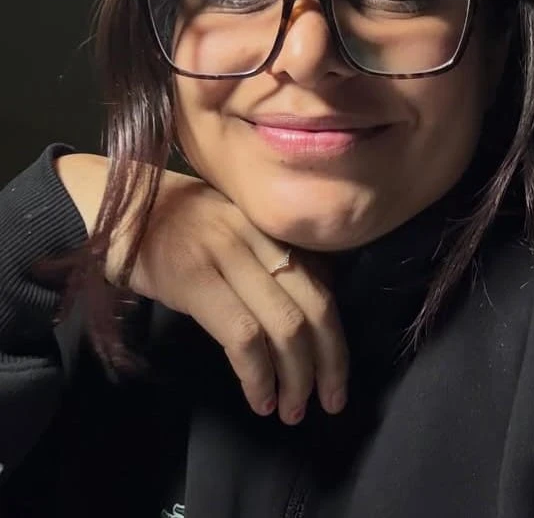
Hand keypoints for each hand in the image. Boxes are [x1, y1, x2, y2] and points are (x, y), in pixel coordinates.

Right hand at [56, 154, 348, 424]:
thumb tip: (305, 306)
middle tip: (330, 402)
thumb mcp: (234, 229)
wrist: (115, 204)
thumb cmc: (175, 222)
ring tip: (292, 411)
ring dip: (296, 379)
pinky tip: (258, 399)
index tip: (336, 374)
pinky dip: (258, 375)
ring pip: (285, 326)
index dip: (337, 338)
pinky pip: (243, 336)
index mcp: (271, 229)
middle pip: (315, 308)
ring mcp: (228, 257)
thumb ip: (269, 258)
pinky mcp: (195, 280)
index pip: (324, 285)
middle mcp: (259, 239)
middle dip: (330, 364)